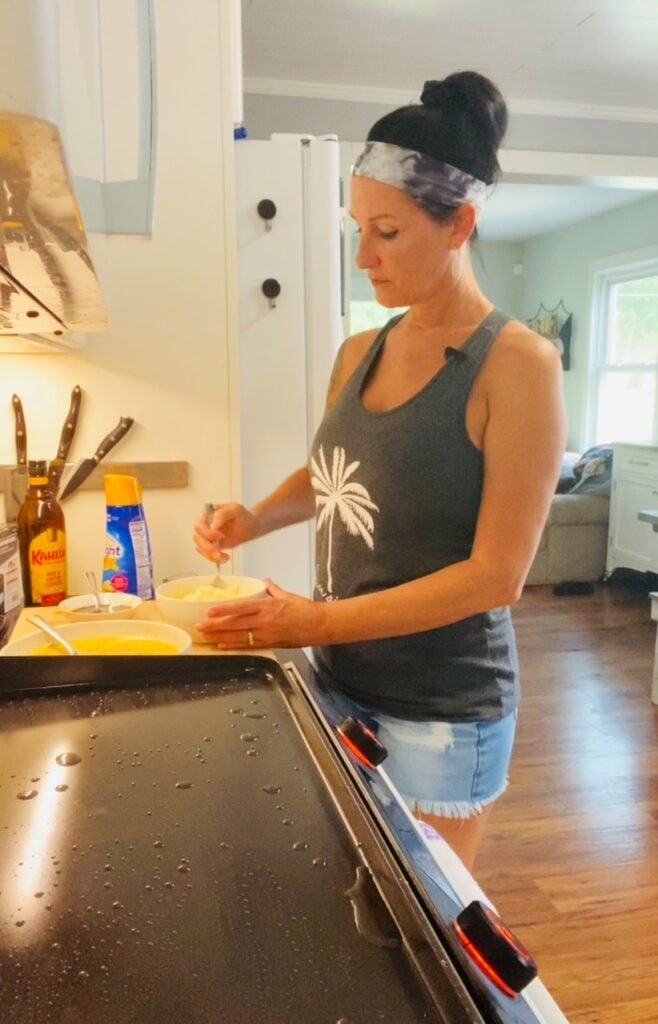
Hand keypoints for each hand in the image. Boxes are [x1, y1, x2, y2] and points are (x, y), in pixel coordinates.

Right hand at [193, 502, 259, 563]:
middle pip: (197, 538)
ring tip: (224, 557)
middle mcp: (204, 526)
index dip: (207, 533)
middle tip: (218, 551)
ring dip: (210, 555)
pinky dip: (215, 559)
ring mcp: (207, 537)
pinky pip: (208, 555)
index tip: (221, 536)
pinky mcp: (212, 546)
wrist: (249, 526)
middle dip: (206, 547)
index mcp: (207, 515)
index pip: (199, 526)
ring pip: (200, 548)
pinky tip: (225, 558)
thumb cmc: (242, 516)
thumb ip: (222, 515)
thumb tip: (212, 526)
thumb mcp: (235, 510)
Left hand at [195, 578, 327, 649]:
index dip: (224, 610)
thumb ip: (273, 589)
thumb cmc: (305, 609)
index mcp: (268, 606)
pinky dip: (234, 646)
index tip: (209, 611)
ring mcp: (267, 634)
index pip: (241, 608)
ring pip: (239, 636)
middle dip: (215, 626)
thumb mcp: (287, 595)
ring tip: (206, 637)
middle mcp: (265, 620)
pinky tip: (222, 645)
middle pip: (236, 623)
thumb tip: (265, 581)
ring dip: (220, 637)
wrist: (320, 625)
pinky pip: (249, 645)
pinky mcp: (270, 644)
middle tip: (199, 627)